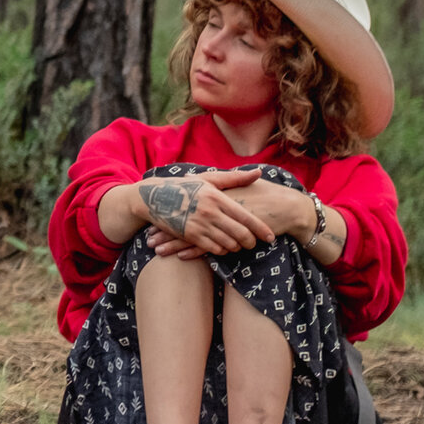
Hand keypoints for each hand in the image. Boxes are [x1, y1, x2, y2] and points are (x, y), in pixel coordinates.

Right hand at [138, 166, 273, 256]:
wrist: (152, 198)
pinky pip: (213, 249)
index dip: (261, 229)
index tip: (270, 237)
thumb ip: (235, 178)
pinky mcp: (190, 235)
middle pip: (240, 234)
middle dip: (250, 242)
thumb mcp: (208, 179)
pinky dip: (222, 250)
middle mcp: (210, 212)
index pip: (246, 217)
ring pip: (228, 244)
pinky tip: (223, 247)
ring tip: (238, 245)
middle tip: (254, 244)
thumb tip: (259, 173)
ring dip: (236, 247)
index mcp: (217, 197)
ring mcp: (200, 225)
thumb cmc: (184, 186)